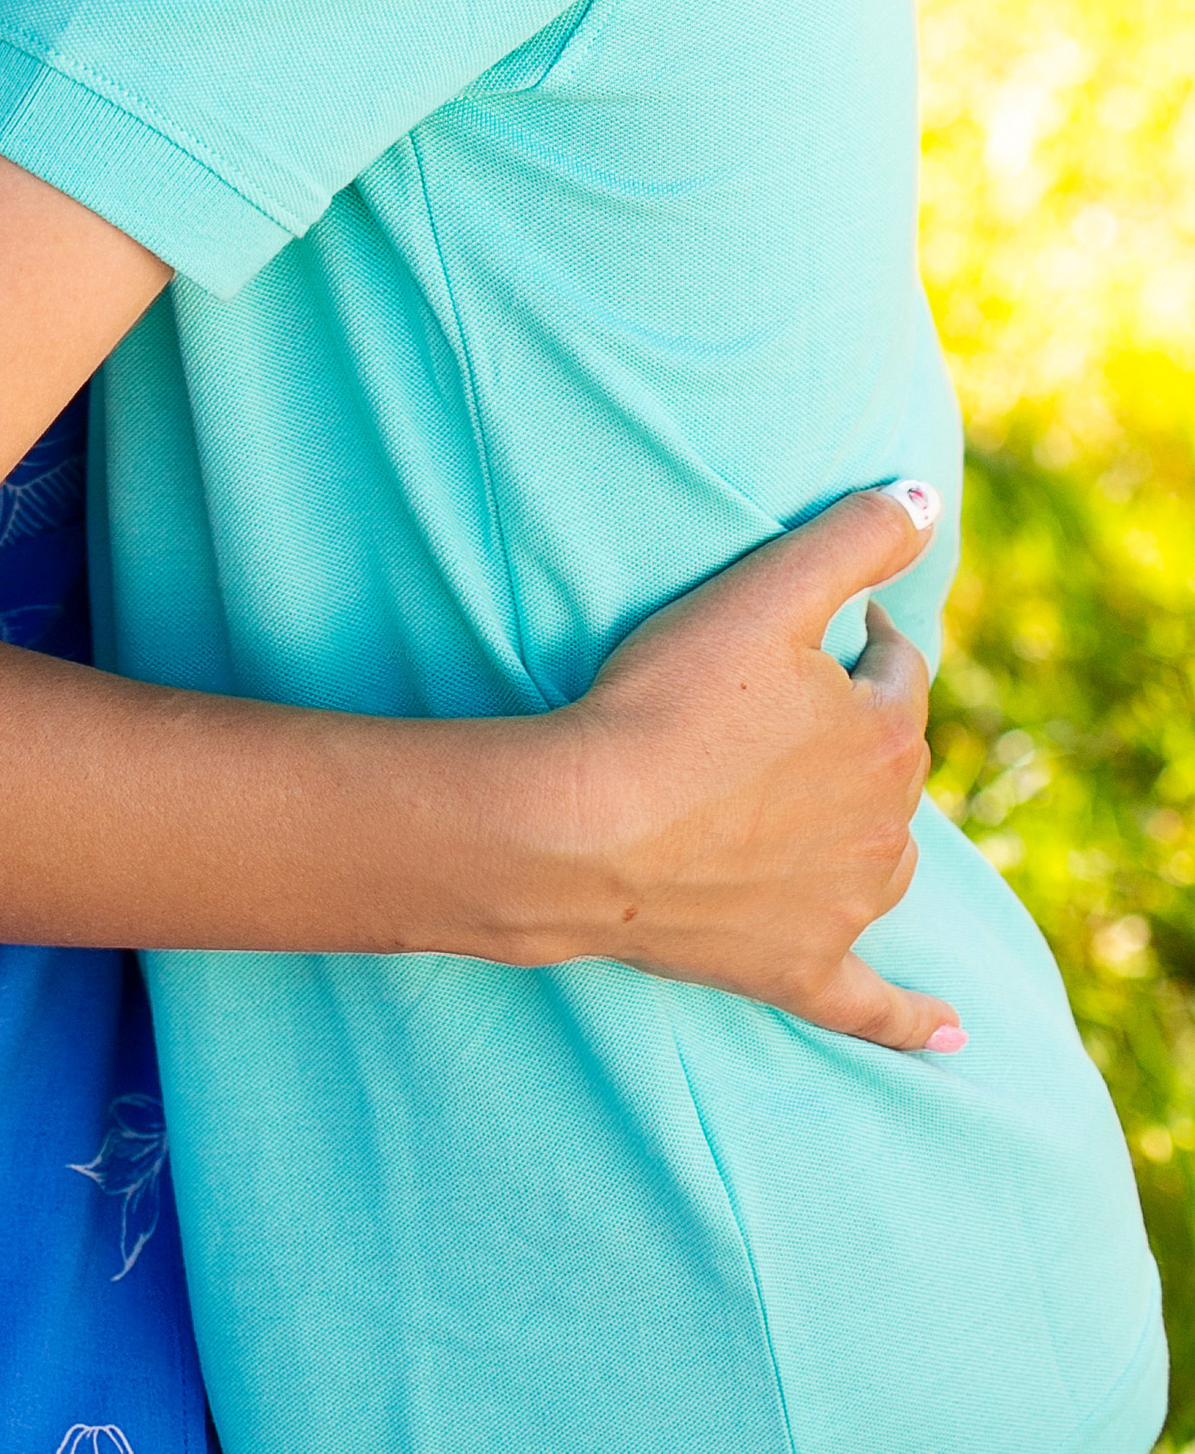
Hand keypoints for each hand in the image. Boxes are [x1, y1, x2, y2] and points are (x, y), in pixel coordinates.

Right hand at [549, 483, 959, 1054]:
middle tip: (789, 705)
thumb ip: (853, 538)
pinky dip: (915, 1021)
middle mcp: (886, 826)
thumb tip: (927, 498)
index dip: (863, 641)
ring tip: (820, 802)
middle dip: (860, 728)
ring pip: (886, 858)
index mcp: (886, 734)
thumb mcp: (764, 593)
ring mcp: (845, 906)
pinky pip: (874, 1005)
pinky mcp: (800, 970)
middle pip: (894, 762)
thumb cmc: (667, 702)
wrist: (588, 828)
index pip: (899, 669)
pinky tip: (950, 1038)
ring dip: (869, 828)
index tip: (820, 628)